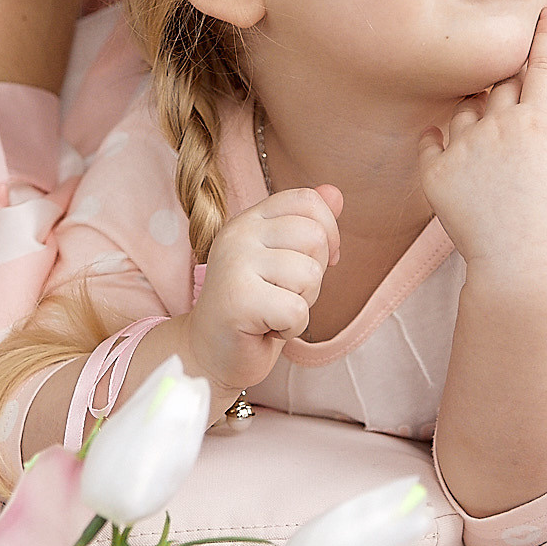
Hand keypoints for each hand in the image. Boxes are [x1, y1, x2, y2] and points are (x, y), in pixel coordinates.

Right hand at [180, 185, 343, 393]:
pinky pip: (297, 310)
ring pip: (310, 274)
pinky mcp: (238, 299)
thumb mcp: (284, 260)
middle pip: (315, 237)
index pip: (307, 200)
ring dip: (302, 304)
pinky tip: (267, 328)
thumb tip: (336, 192)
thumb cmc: (254, 308)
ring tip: (273, 311)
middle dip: (314, 275)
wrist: (211, 353)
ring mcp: (235, 264)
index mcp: (251, 220)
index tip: (316, 261)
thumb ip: (307, 225)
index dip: (329, 231)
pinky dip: (291, 328)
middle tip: (283, 294)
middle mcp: (239, 234)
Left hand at [419, 7, 546, 286]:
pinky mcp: (436, 174)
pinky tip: (441, 143)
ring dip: (474, 114)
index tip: (545, 10)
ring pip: (464, 111)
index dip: (545, 36)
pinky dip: (436, 140)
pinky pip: (430, 142)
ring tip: (488, 138)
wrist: (520, 270)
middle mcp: (498, 126)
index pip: (544, 66)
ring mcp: (464, 148)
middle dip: (508, 86)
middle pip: (499, 87)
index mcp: (539, 123)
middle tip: (515, 101)